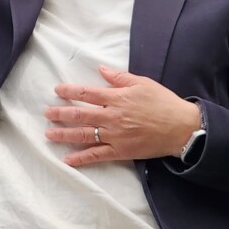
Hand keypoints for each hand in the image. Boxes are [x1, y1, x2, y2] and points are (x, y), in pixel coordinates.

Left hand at [44, 65, 201, 166]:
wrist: (182, 128)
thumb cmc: (163, 102)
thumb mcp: (142, 83)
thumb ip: (119, 77)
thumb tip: (101, 69)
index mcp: (116, 98)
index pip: (86, 94)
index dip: (69, 92)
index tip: (57, 90)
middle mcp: (112, 117)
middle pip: (80, 115)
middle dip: (60, 114)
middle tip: (46, 113)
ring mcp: (115, 136)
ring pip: (84, 135)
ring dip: (64, 135)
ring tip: (49, 134)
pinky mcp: (120, 151)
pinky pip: (97, 155)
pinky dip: (81, 158)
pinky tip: (67, 159)